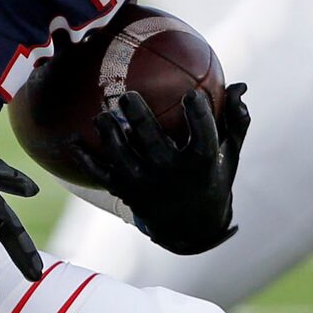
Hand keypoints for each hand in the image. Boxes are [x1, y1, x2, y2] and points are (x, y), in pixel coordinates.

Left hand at [67, 85, 249, 254]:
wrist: (192, 227)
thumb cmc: (212, 177)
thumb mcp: (230, 153)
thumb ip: (236, 120)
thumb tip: (240, 86)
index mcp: (201, 162)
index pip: (202, 134)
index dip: (198, 114)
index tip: (191, 94)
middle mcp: (172, 174)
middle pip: (152, 142)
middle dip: (138, 117)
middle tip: (128, 95)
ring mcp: (146, 185)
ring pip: (123, 156)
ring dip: (109, 134)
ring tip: (101, 116)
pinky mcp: (127, 192)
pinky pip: (102, 173)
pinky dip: (85, 158)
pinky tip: (72, 140)